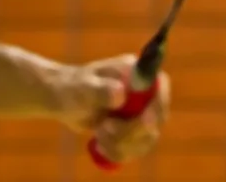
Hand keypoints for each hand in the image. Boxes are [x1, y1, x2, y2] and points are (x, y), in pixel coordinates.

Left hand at [53, 55, 168, 165]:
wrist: (65, 101)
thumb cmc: (73, 87)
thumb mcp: (82, 87)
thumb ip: (100, 90)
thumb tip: (120, 94)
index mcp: (135, 72)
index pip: (160, 85)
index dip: (158, 103)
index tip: (143, 118)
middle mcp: (144, 92)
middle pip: (156, 117)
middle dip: (131, 130)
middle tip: (104, 128)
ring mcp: (141, 112)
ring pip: (147, 138)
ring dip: (122, 143)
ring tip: (99, 133)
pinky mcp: (135, 131)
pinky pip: (137, 149)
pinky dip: (119, 152)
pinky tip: (101, 144)